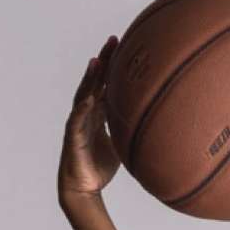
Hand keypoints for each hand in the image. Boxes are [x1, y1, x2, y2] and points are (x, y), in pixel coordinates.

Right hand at [58, 40, 122, 206]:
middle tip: (113, 40)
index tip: (124, 45)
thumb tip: (157, 124)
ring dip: (89, 78)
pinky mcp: (73, 138)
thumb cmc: (100, 167)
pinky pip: (77, 121)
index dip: (113, 65)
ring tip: (97, 61)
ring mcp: (78, 123)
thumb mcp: (122, 144)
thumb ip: (132, 131)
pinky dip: (82, 110)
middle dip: (103, 61)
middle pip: (94, 81)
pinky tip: (89, 100)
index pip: (105, 83)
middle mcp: (87, 113)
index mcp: (98, 112)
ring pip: (83, 95)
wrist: (85, 189)